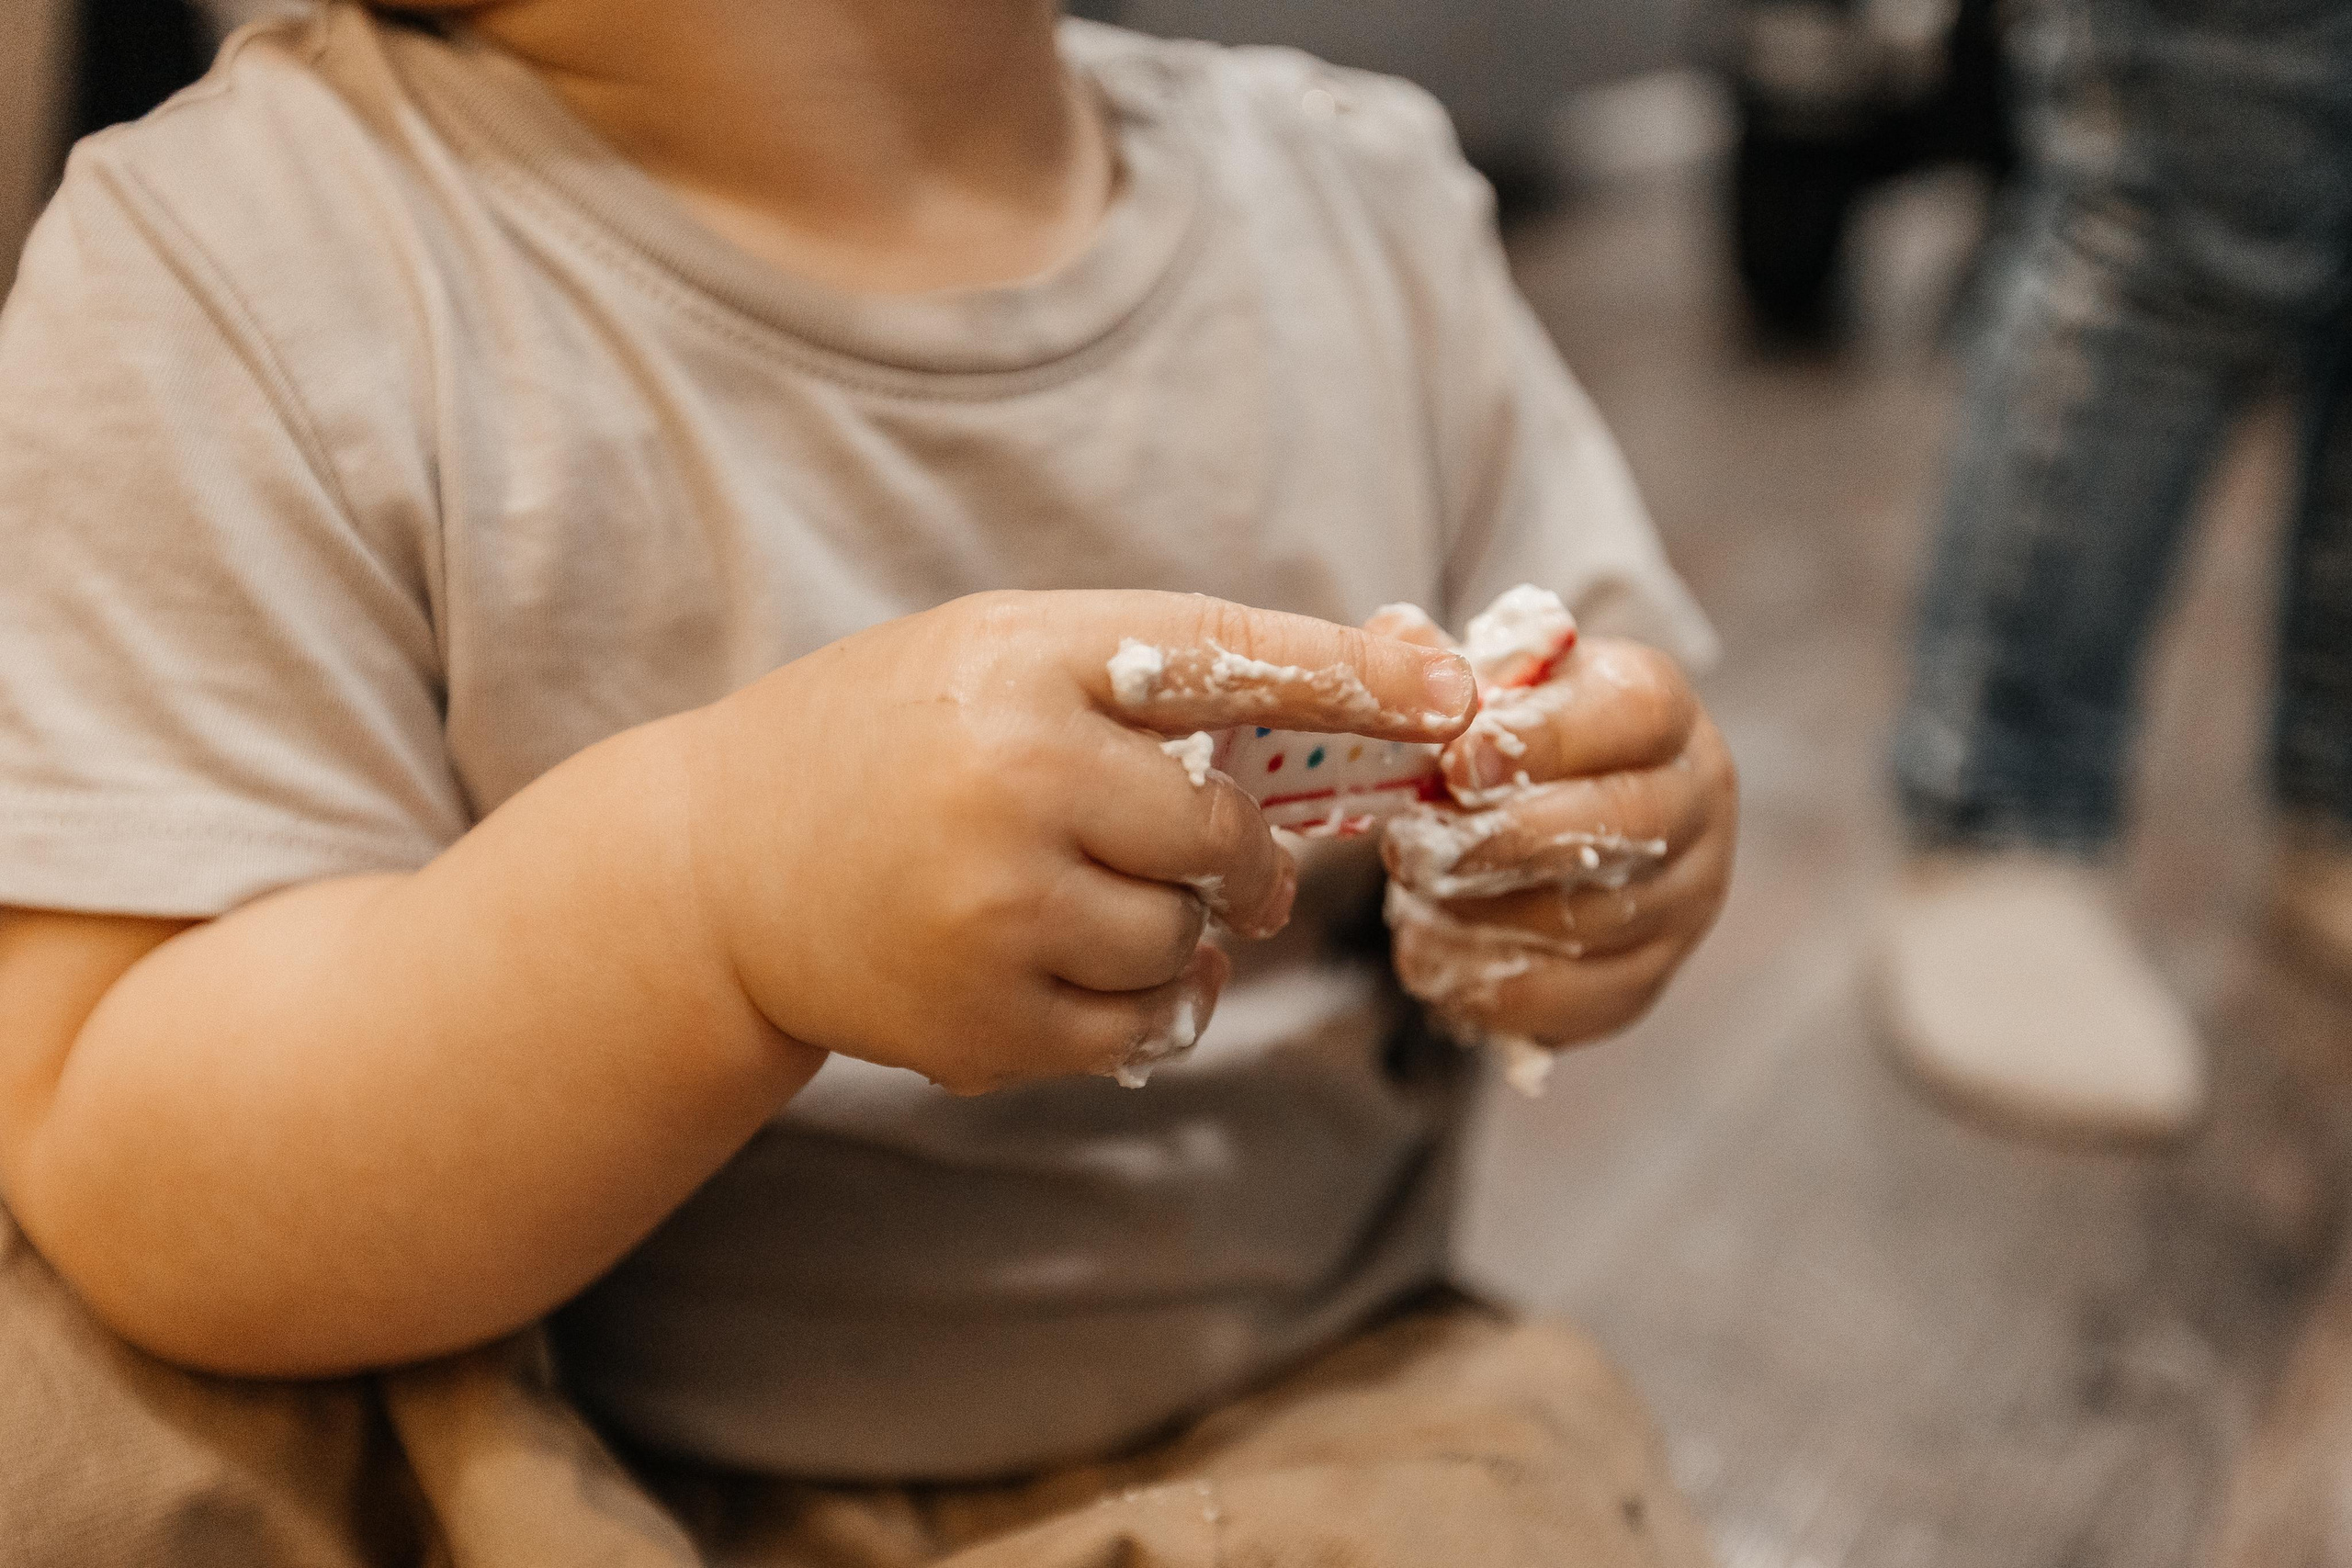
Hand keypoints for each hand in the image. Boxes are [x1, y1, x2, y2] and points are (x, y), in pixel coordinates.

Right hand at [681, 591, 1476, 1094]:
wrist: (718, 869)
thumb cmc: (884, 739)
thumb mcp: (996, 656)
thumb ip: (1147, 675)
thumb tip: (1367, 696)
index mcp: (1017, 662)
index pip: (1218, 656)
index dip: (1349, 671)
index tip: (1452, 691)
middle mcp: (1010, 779)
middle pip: (1220, 833)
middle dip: (1236, 852)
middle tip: (1212, 851)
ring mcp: (994, 912)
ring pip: (1186, 940)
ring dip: (1170, 927)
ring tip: (1074, 897)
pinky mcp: (984, 1023)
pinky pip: (1144, 1024)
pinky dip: (1140, 1001)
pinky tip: (1060, 960)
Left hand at [1375, 618, 1735, 1055]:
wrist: (1555, 810)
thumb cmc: (1514, 740)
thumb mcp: (1483, 686)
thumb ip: (1438, 662)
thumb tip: (1399, 641)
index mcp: (1660, 707)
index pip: (1632, 712)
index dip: (1543, 740)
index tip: (1456, 764)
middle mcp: (1697, 798)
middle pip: (1625, 825)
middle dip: (1505, 843)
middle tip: (1413, 850)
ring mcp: (1688, 894)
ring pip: (1596, 918)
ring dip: (1487, 917)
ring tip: (1412, 902)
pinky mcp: (1655, 973)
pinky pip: (1585, 998)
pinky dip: (1499, 989)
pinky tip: (1433, 960)